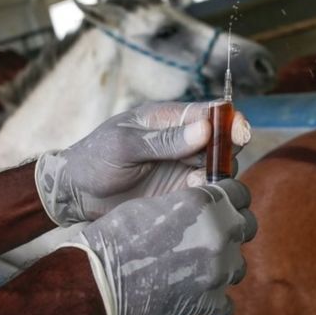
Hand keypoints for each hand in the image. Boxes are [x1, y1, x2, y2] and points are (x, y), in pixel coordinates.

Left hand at [35, 101, 250, 223]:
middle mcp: (181, 142)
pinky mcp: (179, 194)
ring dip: (218, 179)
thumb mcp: (124, 146)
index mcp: (167, 119)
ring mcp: (181, 169)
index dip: (229, 121)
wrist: (75, 195)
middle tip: (220, 170)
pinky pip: (205, 194)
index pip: (208, 113)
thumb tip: (205, 129)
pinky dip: (208, 197)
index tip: (240, 134)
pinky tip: (196, 202)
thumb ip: (163, 140)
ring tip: (202, 188)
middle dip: (227, 155)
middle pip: (220, 143)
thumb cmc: (94, 160)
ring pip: (218, 170)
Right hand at [59, 179, 256, 314]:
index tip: (222, 204)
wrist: (98, 277)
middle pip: (246, 227)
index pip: (240, 193)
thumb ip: (190, 201)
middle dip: (230, 230)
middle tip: (207, 235)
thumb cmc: (117, 235)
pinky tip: (195, 293)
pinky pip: (226, 304)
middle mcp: (219, 233)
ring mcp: (217, 270)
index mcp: (205, 203)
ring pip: (239, 266)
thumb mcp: (154, 203)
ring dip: (222, 265)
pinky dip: (213, 301)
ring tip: (197, 267)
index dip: (230, 197)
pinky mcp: (208, 302)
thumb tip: (203, 203)